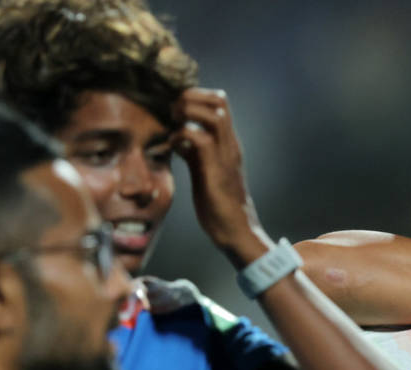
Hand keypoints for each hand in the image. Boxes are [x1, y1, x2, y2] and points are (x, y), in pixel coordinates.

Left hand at [171, 88, 263, 259]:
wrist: (236, 231)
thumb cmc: (219, 205)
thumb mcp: (205, 171)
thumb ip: (195, 153)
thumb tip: (180, 139)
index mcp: (228, 144)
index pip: (220, 103)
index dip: (196, 96)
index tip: (178, 109)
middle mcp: (230, 145)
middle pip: (219, 100)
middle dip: (191, 97)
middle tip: (174, 112)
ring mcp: (225, 156)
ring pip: (214, 114)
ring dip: (188, 112)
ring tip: (175, 124)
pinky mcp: (216, 171)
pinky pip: (199, 140)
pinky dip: (181, 136)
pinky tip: (173, 147)